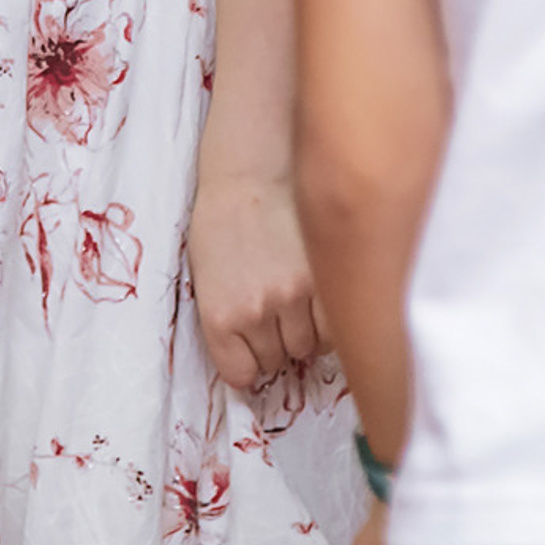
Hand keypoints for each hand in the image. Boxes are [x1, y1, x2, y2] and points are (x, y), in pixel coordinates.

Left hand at [188, 170, 326, 392]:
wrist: (251, 170)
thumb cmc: (222, 221)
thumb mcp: (207, 278)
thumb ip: (229, 324)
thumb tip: (253, 367)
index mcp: (219, 315)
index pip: (241, 374)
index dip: (249, 362)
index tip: (253, 351)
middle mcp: (257, 310)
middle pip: (279, 360)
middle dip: (277, 344)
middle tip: (276, 315)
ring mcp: (295, 295)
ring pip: (311, 348)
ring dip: (306, 333)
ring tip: (298, 303)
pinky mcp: (326, 278)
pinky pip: (336, 327)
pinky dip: (330, 321)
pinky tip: (319, 299)